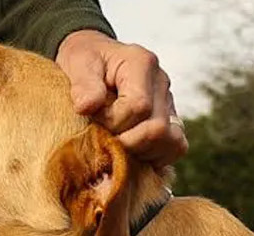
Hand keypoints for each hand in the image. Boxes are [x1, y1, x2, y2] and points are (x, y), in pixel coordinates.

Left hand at [55, 30, 187, 167]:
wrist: (94, 60)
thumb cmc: (86, 61)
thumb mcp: (78, 63)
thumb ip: (83, 84)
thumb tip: (87, 107)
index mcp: (142, 63)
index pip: (138, 106)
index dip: (113, 122)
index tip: (94, 118)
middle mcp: (161, 83)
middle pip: (156, 128)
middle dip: (126, 140)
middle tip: (104, 135)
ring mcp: (169, 103)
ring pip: (172, 142)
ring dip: (141, 151)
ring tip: (118, 144)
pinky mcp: (171, 121)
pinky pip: (175, 148)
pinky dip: (154, 157)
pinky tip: (132, 152)